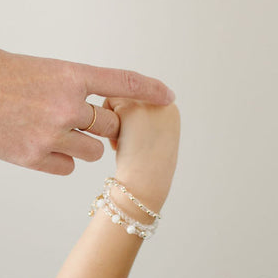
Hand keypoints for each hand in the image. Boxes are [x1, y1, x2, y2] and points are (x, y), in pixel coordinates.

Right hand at [0, 46, 173, 175]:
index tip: (168, 96)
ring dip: (81, 146)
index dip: (148, 91)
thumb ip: (61, 84)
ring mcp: (51, 134)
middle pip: (109, 127)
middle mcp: (67, 106)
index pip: (122, 84)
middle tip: (79, 121)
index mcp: (68, 74)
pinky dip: (60, 161)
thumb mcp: (32, 67)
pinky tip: (40, 149)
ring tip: (54, 134)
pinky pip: (66, 167)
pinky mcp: (33, 158)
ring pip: (92, 152)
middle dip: (101, 126)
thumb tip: (79, 102)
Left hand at [104, 98, 179, 213]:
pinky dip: (107, 123)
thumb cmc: (145, 167)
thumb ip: (143, 117)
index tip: (137, 142)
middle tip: (130, 142)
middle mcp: (163, 101)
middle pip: (127, 95)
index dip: (131, 120)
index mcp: (170, 109)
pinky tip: (119, 143)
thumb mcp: (152, 136)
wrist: (144, 183)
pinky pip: (108, 105)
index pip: (139, 99)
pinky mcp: (132, 109)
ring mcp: (149, 103)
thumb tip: (122, 106)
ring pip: (116, 97)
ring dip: (113, 119)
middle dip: (122, 117)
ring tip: (125, 142)